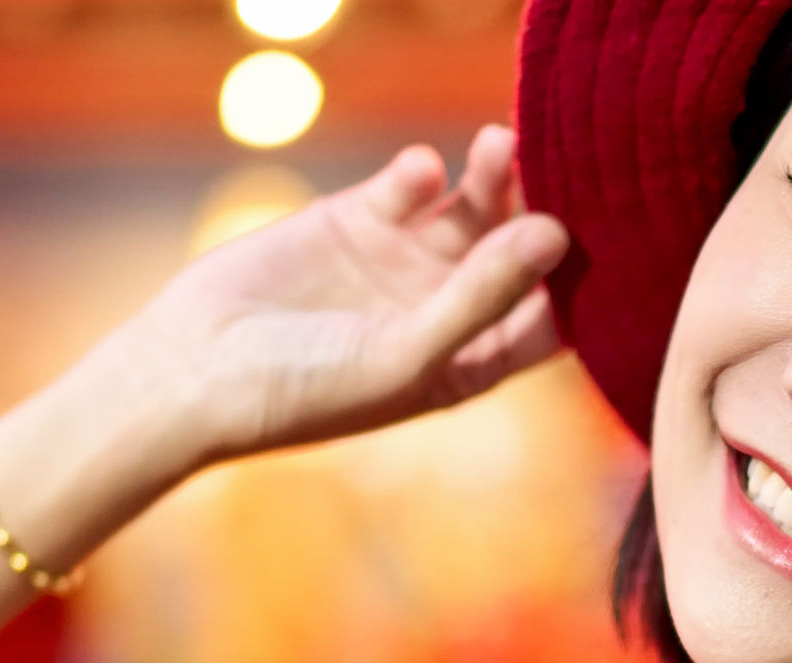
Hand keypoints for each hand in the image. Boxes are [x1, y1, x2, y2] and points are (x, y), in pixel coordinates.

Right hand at [122, 126, 568, 467]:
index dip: (579, 282)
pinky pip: (410, 186)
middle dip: (535, 211)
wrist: (195, 369)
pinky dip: (421, 172)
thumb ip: (482, 295)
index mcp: (471, 363)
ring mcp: (403, 263)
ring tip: (497, 144)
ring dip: (490, 177)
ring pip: (471, 209)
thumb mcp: (407, 354)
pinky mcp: (358, 220)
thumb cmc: (306, 390)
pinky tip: (417, 170)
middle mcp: (447, 312)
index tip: (596, 238)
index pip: (552, 319)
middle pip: (517, 252)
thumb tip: (555, 234)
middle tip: (549, 171)